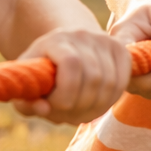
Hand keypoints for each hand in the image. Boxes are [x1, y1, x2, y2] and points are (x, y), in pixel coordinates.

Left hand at [11, 27, 130, 123]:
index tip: (53, 106)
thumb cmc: (44, 73)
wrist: (66, 47)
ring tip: (81, 113)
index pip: (71, 63)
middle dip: (80, 106)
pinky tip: (96, 105)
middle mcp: (83, 35)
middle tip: (68, 115)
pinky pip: (122, 82)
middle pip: (93, 76)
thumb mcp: (29, 86)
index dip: (64, 93)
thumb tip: (44, 110)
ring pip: (110, 82)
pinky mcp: (120, 50)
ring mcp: (104, 40)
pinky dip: (111, 100)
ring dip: (96, 107)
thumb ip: (28, 102)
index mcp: (56, 40)